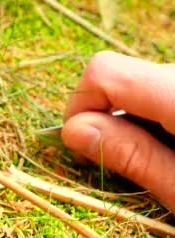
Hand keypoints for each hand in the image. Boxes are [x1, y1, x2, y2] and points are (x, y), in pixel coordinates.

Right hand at [62, 51, 174, 208]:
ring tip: (156, 163)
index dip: (79, 106)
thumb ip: (131, 155)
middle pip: (120, 76)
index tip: (81, 148)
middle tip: (116, 165)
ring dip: (130, 121)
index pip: (104, 72)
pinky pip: (159, 91)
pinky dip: (152, 117)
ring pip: (139, 85)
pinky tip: (170, 148)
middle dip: (104, 117)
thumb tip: (73, 130)